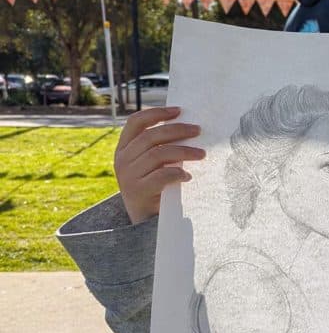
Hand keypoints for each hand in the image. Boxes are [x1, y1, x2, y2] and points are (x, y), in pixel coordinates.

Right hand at [114, 107, 204, 223]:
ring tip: (202, 154)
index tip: (179, 110)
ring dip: (184, 151)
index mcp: (123, 148)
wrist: (144, 223)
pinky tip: (188, 176)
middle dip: (178, 130)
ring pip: (158, 154)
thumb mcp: (150, 165)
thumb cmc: (154, 188)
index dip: (157, 113)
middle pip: (151, 136)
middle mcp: (122, 160)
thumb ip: (159, 147)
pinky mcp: (138, 192)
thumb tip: (188, 128)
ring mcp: (128, 177)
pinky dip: (178, 173)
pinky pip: (162, 176)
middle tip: (199, 130)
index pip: (136, 122)